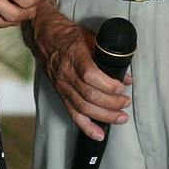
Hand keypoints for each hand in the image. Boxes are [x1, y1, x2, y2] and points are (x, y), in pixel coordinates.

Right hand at [22, 0, 130, 139]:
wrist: (43, 36)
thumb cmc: (66, 34)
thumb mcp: (89, 37)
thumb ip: (107, 56)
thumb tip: (125, 75)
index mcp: (74, 56)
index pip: (90, 76)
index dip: (108, 85)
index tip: (122, 87)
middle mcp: (66, 74)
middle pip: (89, 95)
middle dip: (111, 103)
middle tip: (125, 103)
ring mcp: (62, 85)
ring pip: (83, 107)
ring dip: (104, 116)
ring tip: (121, 118)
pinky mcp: (61, 93)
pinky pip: (73, 113)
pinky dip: (86, 126)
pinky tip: (99, 134)